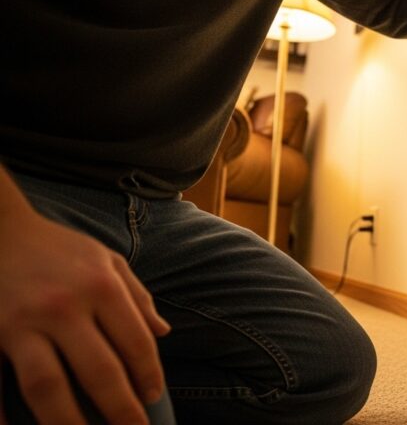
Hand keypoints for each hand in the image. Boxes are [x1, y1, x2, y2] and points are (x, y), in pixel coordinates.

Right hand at [0, 188, 169, 423]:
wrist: (2, 228)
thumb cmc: (61, 249)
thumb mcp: (108, 261)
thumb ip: (137, 297)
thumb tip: (163, 333)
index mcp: (100, 286)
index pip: (135, 342)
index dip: (149, 374)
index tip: (153, 397)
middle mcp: (63, 306)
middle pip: (99, 371)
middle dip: (121, 409)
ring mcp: (20, 322)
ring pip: (46, 385)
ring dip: (68, 422)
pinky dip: (0, 410)